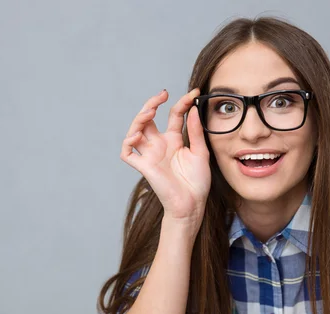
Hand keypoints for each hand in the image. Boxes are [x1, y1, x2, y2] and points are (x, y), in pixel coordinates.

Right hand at [121, 88, 210, 225]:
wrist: (192, 204)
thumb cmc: (197, 182)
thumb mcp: (201, 152)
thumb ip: (195, 132)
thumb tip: (193, 109)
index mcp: (174, 140)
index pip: (173, 115)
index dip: (181, 103)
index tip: (193, 94)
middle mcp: (159, 145)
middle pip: (148, 119)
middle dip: (152, 104)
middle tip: (162, 95)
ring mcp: (150, 155)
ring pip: (135, 131)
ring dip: (139, 118)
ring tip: (151, 111)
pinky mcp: (144, 167)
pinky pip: (127, 153)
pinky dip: (128, 142)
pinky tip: (138, 135)